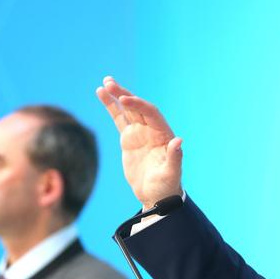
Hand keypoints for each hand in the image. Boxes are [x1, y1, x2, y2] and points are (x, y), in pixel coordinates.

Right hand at [96, 76, 182, 209]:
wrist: (156, 195)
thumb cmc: (167, 185)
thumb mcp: (171, 173)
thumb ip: (175, 157)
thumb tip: (178, 141)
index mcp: (164, 134)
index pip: (151, 113)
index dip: (138, 105)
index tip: (123, 100)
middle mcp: (152, 129)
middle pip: (138, 106)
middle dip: (124, 94)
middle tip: (110, 83)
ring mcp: (140, 132)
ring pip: (127, 109)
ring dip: (117, 96)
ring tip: (105, 83)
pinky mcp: (129, 138)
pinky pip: (119, 118)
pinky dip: (111, 107)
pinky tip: (101, 94)